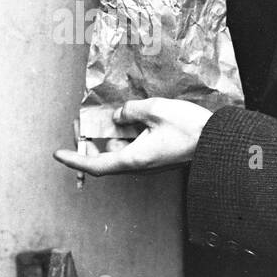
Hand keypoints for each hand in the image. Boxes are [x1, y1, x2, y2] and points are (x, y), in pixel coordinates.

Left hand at [54, 98, 214, 175]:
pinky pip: (131, 148)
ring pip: (117, 152)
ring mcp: (147, 163)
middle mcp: (138, 165)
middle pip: (104, 158)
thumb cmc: (190, 128)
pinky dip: (121, 137)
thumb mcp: (156, 110)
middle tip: (77, 124)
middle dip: (87, 143)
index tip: (58, 154)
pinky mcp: (156, 157)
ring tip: (96, 119)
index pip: (96, 164)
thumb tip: (118, 117)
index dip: (75, 160)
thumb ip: (131, 111)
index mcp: (134, 159)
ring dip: (105, 138)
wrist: (219, 143)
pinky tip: (122, 121)